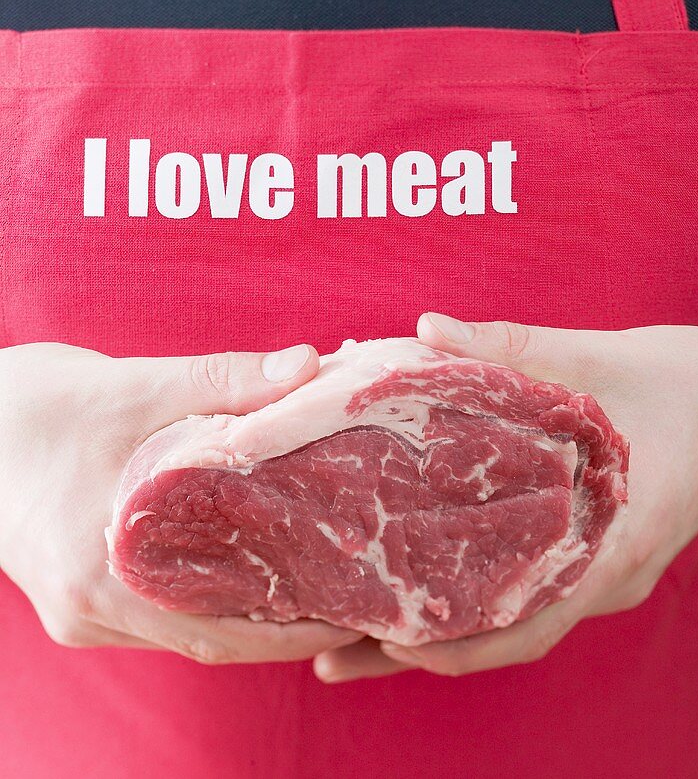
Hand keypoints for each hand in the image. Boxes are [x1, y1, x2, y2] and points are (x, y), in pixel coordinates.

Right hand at [0, 341, 361, 663]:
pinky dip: (206, 597)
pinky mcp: (76, 595)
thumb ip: (223, 378)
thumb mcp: (131, 382)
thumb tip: (307, 368)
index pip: (216, 628)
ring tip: (317, 577)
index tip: (353, 609)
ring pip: (182, 628)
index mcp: (98, 569)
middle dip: (283, 624)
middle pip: (207, 638)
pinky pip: (154, 612)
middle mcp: (88, 606)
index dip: (291, 629)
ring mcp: (79, 607)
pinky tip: (248, 565)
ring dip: (247, 612)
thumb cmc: (34, 403)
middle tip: (354, 592)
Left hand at [314, 315, 697, 681]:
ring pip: (520, 618)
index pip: (525, 624)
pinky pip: (538, 590)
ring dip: (448, 626)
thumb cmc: (686, 381)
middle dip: (423, 647)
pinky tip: (434, 576)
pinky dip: (484, 595)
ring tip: (366, 624)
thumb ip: (512, 344)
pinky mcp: (604, 553)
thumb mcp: (600, 358)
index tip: (380, 639)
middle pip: (507, 636)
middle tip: (339, 651)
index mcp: (611, 544)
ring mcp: (608, 571)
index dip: (450, 641)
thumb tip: (425, 327)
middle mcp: (607, 575)